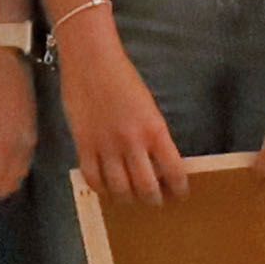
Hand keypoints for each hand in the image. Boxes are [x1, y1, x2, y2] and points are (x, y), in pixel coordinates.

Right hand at [56, 27, 187, 203]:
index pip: (174, 171)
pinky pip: (93, 177)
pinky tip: (106, 188)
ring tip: (131, 199)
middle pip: (146, 187)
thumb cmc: (122, 78)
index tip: (180, 194)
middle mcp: (132, 142)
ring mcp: (106, 145)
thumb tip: (157, 162)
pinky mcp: (84, 144)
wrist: (91, 60)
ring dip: (128, 199)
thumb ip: (152, 135)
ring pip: (119, 189)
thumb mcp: (148, 107)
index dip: (179, 188)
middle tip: (156, 202)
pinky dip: (101, 188)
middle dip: (154, 200)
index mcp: (155, 130)